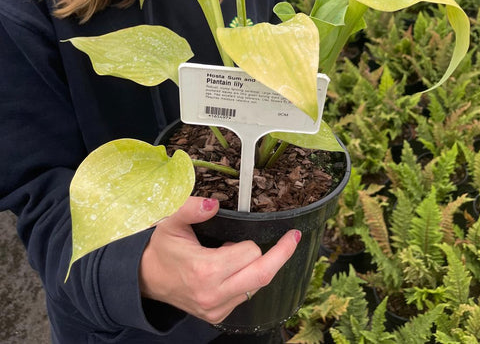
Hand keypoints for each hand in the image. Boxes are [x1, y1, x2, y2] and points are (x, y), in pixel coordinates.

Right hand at [139, 196, 300, 323]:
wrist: (145, 279)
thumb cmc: (161, 248)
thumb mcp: (170, 220)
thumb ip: (191, 208)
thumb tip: (213, 204)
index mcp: (205, 270)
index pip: (250, 253)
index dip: (250, 240)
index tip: (246, 230)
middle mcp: (214, 294)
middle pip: (263, 275)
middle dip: (281, 254)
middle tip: (293, 237)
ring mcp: (217, 309)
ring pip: (257, 286)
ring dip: (257, 266)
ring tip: (236, 252)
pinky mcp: (218, 316)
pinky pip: (246, 295)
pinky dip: (248, 278)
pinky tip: (233, 268)